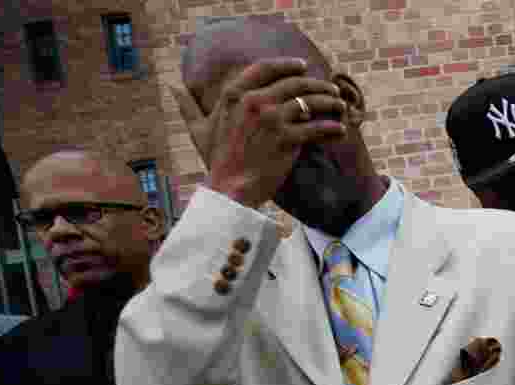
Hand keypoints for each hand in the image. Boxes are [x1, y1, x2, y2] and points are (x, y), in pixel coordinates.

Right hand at [172, 58, 346, 208]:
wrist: (229, 189)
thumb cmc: (217, 161)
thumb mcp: (199, 130)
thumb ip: (188, 107)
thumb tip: (173, 89)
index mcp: (234, 94)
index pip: (265, 68)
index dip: (287, 65)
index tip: (302, 66)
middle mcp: (254, 101)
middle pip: (294, 83)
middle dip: (316, 85)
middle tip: (330, 90)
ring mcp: (272, 119)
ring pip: (310, 102)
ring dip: (330, 102)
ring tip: (340, 107)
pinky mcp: (288, 140)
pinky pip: (318, 127)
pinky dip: (333, 128)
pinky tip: (341, 130)